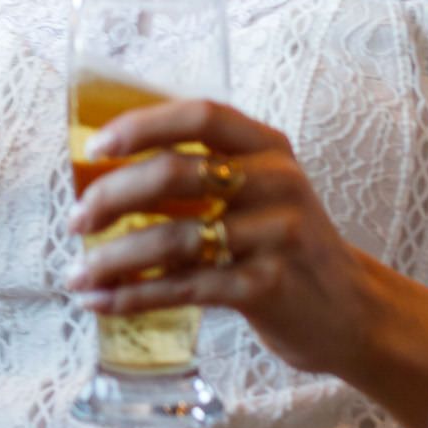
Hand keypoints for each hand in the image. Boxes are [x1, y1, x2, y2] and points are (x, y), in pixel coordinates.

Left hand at [66, 96, 427, 427]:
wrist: (351, 311)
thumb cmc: (286, 247)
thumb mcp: (262, 193)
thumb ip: (206, 175)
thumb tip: (107, 175)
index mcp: (269, 148)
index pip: (200, 115)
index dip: (142, 124)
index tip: (95, 147)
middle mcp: (276, 182)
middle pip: (175, 173)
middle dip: (111, 197)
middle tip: (76, 221)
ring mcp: (275, 235)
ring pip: (173, 238)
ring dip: (113, 259)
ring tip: (78, 275)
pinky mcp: (266, 286)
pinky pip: (185, 287)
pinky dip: (134, 296)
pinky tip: (104, 302)